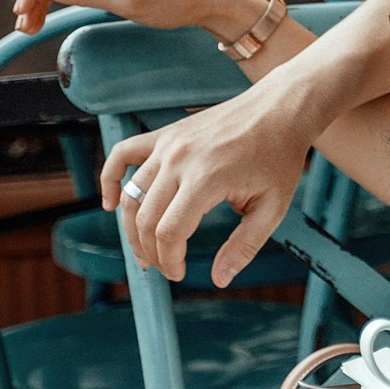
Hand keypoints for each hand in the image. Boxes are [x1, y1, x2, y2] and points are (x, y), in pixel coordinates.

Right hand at [98, 87, 316, 285]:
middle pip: (145, 219)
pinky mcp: (165, 134)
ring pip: (131, 194)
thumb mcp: (272, 207)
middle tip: (164, 266)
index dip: (169, 261)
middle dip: (151, 251)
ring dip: (130, 228)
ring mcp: (169, 144)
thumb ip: (243, 246)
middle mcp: (180, 160)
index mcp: (206, 179)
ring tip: (144, 250)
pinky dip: (109, 178)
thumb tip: (219, 279)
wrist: (280, 109)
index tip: (179, 273)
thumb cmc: (279, 155)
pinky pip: (122, 153)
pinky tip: (109, 203)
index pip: (169, 233)